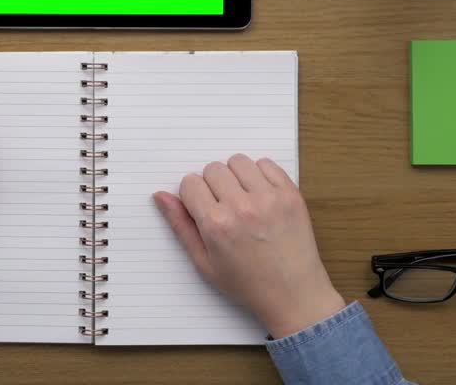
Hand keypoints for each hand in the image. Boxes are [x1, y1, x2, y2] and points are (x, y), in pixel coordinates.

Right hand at [153, 155, 344, 338]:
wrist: (294, 294)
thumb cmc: (248, 284)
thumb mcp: (204, 262)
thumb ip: (180, 225)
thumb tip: (161, 196)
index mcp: (216, 224)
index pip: (190, 183)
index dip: (193, 196)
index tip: (203, 210)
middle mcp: (241, 207)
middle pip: (212, 169)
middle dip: (212, 185)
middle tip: (224, 208)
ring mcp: (269, 198)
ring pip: (238, 161)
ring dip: (235, 176)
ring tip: (242, 199)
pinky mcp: (290, 194)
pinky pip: (266, 164)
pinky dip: (260, 174)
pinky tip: (261, 196)